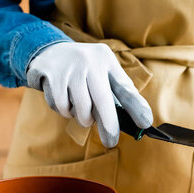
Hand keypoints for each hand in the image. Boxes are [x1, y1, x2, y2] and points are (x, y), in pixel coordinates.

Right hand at [27, 42, 152, 147]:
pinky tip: (64, 101)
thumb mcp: (102, 72)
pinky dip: (63, 110)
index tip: (145, 123)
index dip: (136, 106)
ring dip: (82, 117)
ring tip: (81, 111)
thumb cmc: (84, 70)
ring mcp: (69, 67)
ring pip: (80, 107)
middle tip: (111, 142)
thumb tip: (133, 122)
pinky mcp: (51, 74)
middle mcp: (89, 60)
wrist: (48, 51)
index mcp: (106, 59)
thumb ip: (117, 92)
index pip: (124, 87)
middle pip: (103, 100)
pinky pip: (60, 105)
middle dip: (109, 125)